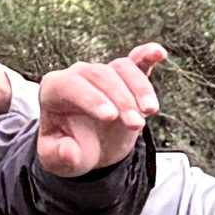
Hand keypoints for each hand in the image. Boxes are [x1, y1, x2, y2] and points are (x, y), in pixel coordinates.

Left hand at [31, 41, 166, 179]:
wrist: (86, 149)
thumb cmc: (68, 150)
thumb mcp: (58, 160)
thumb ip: (59, 156)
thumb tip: (69, 151)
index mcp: (55, 90)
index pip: (72, 85)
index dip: (92, 98)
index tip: (111, 117)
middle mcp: (78, 75)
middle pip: (101, 75)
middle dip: (121, 99)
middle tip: (135, 125)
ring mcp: (103, 74)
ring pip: (122, 68)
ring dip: (140, 88)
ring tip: (150, 111)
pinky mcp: (124, 78)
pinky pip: (136, 60)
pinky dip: (148, 55)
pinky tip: (160, 53)